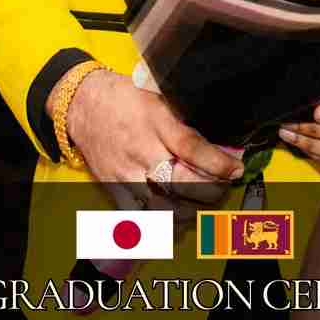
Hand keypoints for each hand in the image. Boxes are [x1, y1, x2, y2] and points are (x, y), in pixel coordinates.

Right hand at [63, 69, 241, 210]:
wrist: (82, 104)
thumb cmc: (125, 97)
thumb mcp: (159, 95)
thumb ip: (184, 120)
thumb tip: (217, 141)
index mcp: (156, 121)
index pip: (191, 147)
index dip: (218, 163)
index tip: (236, 170)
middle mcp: (141, 150)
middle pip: (181, 183)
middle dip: (210, 192)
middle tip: (222, 188)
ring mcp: (126, 173)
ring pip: (163, 206)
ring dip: (188, 211)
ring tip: (200, 204)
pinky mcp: (112, 188)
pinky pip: (138, 217)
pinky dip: (159, 224)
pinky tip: (174, 217)